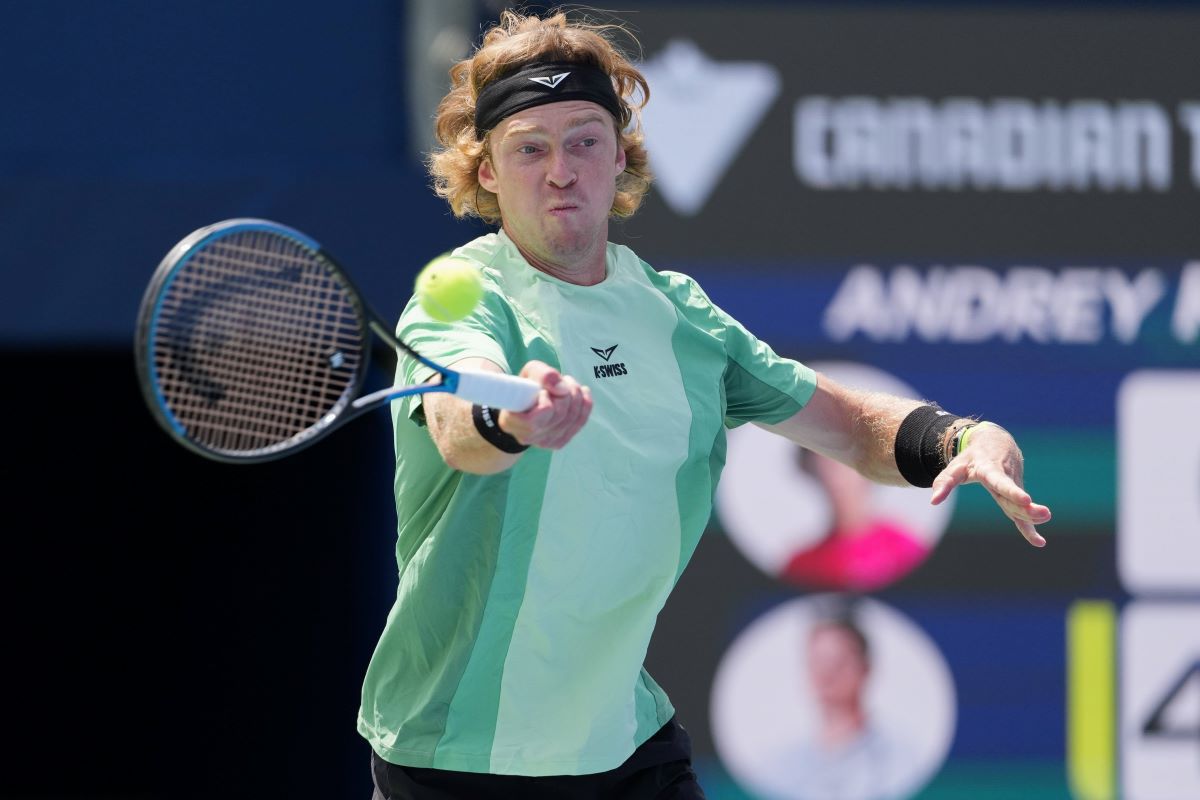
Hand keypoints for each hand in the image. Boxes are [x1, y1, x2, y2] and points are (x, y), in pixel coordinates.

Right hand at [498, 360, 591, 449]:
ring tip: (568, 384)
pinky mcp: (557, 443)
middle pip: (559, 415)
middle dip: (566, 392)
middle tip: (562, 380)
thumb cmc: (527, 387)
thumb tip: (562, 389)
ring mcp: (543, 443)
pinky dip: (584, 406)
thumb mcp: (530, 372)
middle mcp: (526, 437)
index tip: (543, 390)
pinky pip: (579, 423)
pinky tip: (582, 393)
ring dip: (576, 396)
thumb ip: (543, 375)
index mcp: (511, 421)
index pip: (538, 415)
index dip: (546, 398)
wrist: (527, 403)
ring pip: (571, 419)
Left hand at [929, 424, 1051, 546]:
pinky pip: (1022, 512)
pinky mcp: (1016, 494)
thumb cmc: (972, 456)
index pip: (1001, 481)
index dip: (1012, 491)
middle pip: (1015, 496)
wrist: (995, 441)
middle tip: (1043, 513)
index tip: (1025, 499)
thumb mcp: (956, 466)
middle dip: (1027, 507)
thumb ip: (944, 482)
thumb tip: (933, 501)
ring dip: (1033, 515)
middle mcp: (1005, 478)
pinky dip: (1029, 527)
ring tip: (1045, 521)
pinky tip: (1038, 542)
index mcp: (990, 470)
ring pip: (1021, 504)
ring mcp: (1013, 486)